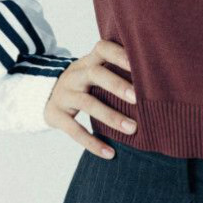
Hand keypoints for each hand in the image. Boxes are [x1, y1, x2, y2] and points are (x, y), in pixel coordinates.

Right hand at [43, 38, 137, 157]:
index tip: (139, 64)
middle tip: (138, 98)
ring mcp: (64, 94)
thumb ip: (116, 72)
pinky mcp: (56, 115)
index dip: (119, 54)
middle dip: (117, 85)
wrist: (44, 97)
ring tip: (132, 129)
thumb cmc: (83, 85)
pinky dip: (92, 142)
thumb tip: (157, 80)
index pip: (102, 49)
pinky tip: (110, 153)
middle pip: (95, 74)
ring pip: (87, 103)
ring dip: (111, 117)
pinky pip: (74, 130)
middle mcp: (75, 74)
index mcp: (87, 61)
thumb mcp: (93, 72)